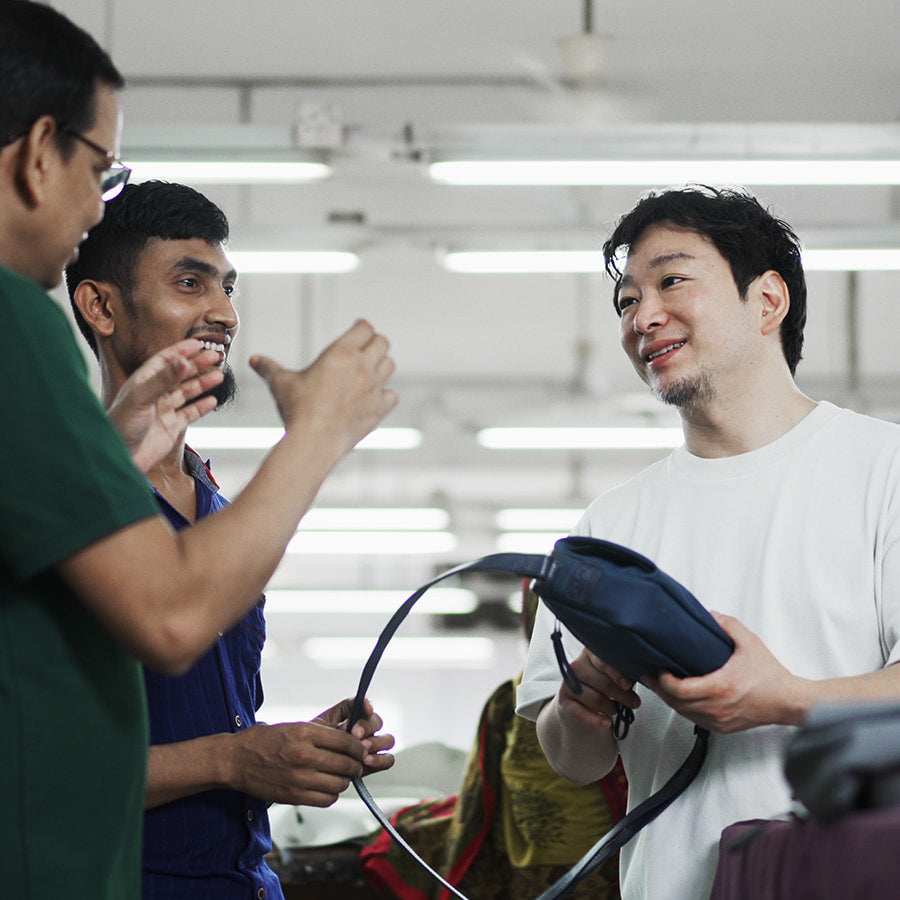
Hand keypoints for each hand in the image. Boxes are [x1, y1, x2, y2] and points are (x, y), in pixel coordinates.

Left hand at [108, 339, 223, 472]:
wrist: (120, 458)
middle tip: (216, 356)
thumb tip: (182, 361)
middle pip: (180, 375)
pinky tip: (212, 401)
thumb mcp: (141, 398)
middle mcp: (154, 394)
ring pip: (187, 393)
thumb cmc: (120, 426)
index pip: (164, 361)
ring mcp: (164, 411)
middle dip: (197, 365)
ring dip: (203, 384)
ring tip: (219, 376)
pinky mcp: (171, 428)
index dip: (181, 351)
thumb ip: (163, 379)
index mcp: (143, 382)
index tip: (198, 343)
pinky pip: (190, 414)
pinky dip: (202, 407)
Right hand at [229, 720, 372, 806]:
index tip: (361, 750)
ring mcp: (299, 778)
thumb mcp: (294, 726)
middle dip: (356, 765)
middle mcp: (304, 755)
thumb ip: (321, 734)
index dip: (358, 748)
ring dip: (344, 781)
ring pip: (339, 784)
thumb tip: (348, 741)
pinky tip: (327, 787)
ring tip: (341, 776)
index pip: (346, 742)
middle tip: (356, 765)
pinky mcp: (293, 796)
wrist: (235, 760)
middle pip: (346, 764)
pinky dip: (331, 794)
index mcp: (305, 733)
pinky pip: (326, 799)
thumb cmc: (265, 740)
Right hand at [249, 319, 397, 455]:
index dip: (361, 328)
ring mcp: (374, 387)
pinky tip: (374, 398)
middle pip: (382, 342)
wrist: (314, 441)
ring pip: (390, 365)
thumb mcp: (280, 383)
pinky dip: (386, 395)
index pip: (364, 327)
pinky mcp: (379, 408)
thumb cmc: (297, 409)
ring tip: (369, 371)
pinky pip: (392, 395)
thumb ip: (269, 368)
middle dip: (374, 343)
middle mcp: (362, 366)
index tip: (357, 331)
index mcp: (342, 352)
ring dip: (381, 365)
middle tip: (364, 349)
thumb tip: (254, 360)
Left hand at [314, 696, 395, 774]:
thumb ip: (336, 722)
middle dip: (368, 727)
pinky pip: (388, 759)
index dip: (367, 705)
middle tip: (356, 735)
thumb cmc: (312, 746)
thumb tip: (352, 721)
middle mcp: (364, 729)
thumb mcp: (318, 729)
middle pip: (377, 721)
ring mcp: (371, 746)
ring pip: (387, 739)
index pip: (362, 705)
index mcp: (350, 716)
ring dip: (377, 743)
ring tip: (363, 751)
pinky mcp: (374, 763)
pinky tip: (367, 762)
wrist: (309, 767)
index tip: (366, 709)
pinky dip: (381, 759)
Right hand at [555, 647, 640, 731]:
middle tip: (635, 702)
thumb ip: (624, 672)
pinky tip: (606, 723)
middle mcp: (576, 666)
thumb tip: (640, 676)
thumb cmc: (603, 684)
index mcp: (589, 653)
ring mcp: (568, 685)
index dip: (617, 673)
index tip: (628, 684)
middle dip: (622, 695)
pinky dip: (596, 720)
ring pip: (594, 698)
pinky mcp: (564, 702)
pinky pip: (581, 713)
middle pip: (602, 682)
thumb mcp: (613, 674)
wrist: (580, 703)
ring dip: (611, 707)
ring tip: (619, 710)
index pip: (602, 661)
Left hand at [645, 612, 799, 732]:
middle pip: (676, 703)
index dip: (663, 680)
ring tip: (661, 685)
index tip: (659, 668)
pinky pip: (695, 720)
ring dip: (670, 700)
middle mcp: (718, 707)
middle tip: (651, 676)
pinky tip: (681, 698)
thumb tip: (711, 615)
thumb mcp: (750, 643)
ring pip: (683, 714)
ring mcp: (719, 720)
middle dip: (660, 689)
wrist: (788, 701)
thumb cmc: (771, 677)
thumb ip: (728, 625)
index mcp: (721, 687)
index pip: (679, 690)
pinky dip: (684, 709)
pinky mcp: (722, 727)